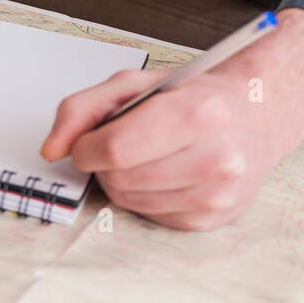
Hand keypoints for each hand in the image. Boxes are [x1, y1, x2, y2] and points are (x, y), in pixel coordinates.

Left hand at [40, 10, 303, 230]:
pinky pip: (148, 214)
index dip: (86, 148)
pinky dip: (142, 195)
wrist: (252, 117)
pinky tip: (163, 173)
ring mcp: (218, 193)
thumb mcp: (132, 84)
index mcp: (199, 113)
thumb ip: (81, 109)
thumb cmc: (187, 97)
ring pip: (129, 200)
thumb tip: (51, 150)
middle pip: (119, 179)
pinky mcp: (211, 218)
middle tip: (121, 144)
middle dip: (104, 163)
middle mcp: (218, 157)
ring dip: (120, 180)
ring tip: (144, 155)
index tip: (87, 141)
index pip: (115, 149)